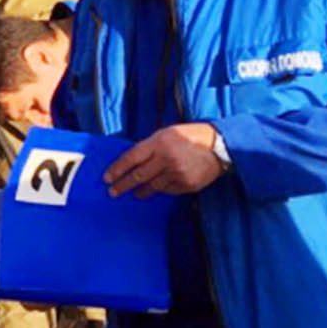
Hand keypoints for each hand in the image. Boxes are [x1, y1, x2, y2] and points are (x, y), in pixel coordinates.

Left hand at [104, 122, 225, 197]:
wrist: (219, 146)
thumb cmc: (189, 136)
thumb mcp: (166, 134)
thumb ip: (148, 147)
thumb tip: (131, 161)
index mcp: (158, 143)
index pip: (131, 158)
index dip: (117, 169)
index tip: (107, 178)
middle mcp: (166, 159)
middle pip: (138, 176)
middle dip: (122, 185)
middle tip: (112, 192)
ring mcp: (177, 173)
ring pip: (152, 186)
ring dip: (140, 191)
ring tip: (133, 193)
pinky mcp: (186, 184)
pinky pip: (167, 190)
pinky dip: (159, 190)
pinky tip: (154, 190)